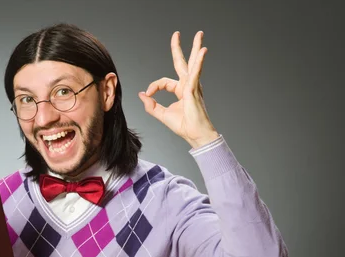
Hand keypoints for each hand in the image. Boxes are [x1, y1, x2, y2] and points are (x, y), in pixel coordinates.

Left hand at [139, 31, 219, 148]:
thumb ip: (151, 105)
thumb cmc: (183, 126)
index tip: (148, 94)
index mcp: (181, 90)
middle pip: (183, 63)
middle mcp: (188, 85)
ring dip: (195, 48)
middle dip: (180, 48)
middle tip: (177, 34)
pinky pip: (195, 73)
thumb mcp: (162, 114)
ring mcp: (193, 86)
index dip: (154, 86)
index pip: (164, 81)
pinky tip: (202, 51)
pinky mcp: (195, 90)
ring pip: (192, 63)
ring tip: (199, 34)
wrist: (195, 135)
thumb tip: (142, 94)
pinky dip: (198, 63)